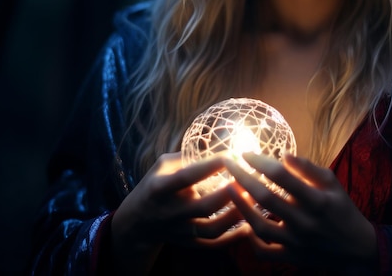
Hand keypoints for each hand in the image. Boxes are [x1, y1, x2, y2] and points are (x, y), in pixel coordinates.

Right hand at [111, 152, 244, 273]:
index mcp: (160, 188)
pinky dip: (232, 238)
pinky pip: (213, 244)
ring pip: (212, 229)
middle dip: (231, 193)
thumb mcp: (163, 166)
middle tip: (250, 179)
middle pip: (204, 206)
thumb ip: (188, 156)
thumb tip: (219, 147)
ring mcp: (179, 231)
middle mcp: (170, 212)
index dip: (210, 166)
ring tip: (254, 200)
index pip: (187, 177)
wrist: (137, 222)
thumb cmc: (155, 184)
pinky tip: (248, 226)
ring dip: (236, 215)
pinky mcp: (187, 243)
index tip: (232, 155)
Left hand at [224, 152, 376, 272]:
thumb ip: (308, 169)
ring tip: (229, 188)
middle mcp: (304, 221)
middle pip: (265, 197)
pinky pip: (264, 251)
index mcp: (316, 200)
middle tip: (228, 162)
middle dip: (242, 177)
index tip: (245, 152)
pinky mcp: (291, 257)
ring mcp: (296, 241)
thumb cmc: (342, 209)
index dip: (260, 162)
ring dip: (241, 205)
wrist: (356, 249)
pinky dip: (251, 240)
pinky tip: (243, 224)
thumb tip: (284, 154)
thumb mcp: (332, 183)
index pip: (282, 176)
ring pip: (260, 225)